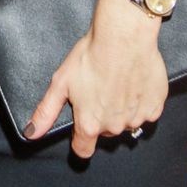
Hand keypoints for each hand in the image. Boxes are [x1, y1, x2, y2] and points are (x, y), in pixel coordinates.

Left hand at [23, 0, 168, 158]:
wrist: (123, 36)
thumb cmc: (90, 55)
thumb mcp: (61, 81)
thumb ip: (46, 111)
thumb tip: (31, 133)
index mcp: (89, 124)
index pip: (83, 149)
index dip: (79, 138)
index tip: (80, 123)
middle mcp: (114, 127)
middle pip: (105, 132)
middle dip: (100, 116)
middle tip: (98, 89)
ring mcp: (137, 118)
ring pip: (126, 121)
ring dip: (121, 109)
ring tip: (115, 81)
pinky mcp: (155, 107)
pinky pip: (146, 112)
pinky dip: (140, 101)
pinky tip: (133, 81)